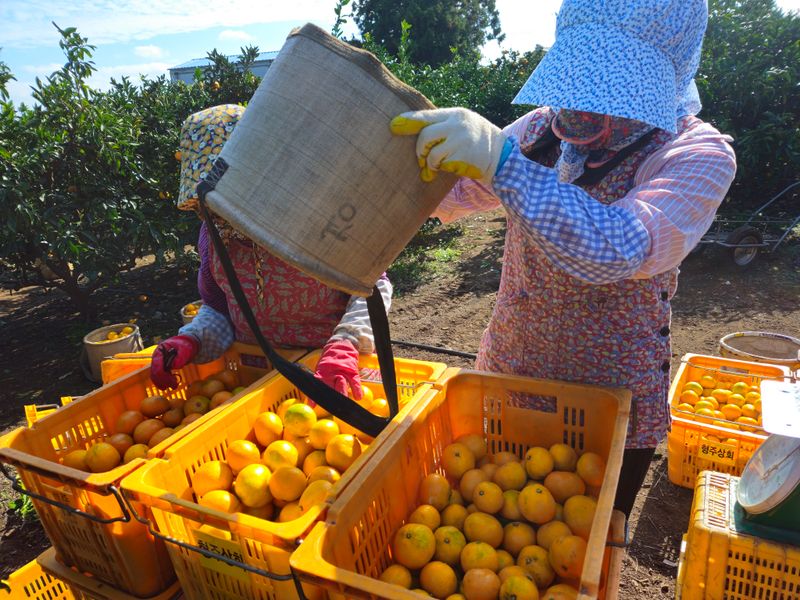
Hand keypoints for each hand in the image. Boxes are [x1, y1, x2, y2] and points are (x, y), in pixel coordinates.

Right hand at [150, 334, 199, 388]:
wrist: (186, 343)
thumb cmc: (186, 345)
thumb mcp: (186, 349)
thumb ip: (180, 357)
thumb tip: (175, 366)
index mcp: (160, 352)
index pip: (157, 367)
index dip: (163, 377)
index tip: (172, 382)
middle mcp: (156, 358)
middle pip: (155, 373)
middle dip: (163, 382)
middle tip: (174, 387)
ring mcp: (158, 362)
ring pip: (156, 376)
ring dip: (163, 383)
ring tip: (174, 386)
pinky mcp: (162, 366)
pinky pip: (160, 376)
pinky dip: (164, 381)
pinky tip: (173, 384)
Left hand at [314, 339, 361, 400]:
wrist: (341, 345)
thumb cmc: (330, 362)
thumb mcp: (322, 371)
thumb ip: (319, 385)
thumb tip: (311, 404)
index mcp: (321, 372)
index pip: (316, 385)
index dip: (314, 396)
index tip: (312, 405)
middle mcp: (331, 372)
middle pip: (329, 386)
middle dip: (329, 396)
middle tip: (329, 405)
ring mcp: (342, 370)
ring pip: (342, 383)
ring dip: (342, 393)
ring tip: (344, 403)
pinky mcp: (352, 370)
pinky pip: (354, 380)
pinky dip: (356, 389)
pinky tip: (358, 396)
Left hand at [390, 107, 510, 184]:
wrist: (500, 153)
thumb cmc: (474, 139)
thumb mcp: (461, 124)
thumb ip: (441, 125)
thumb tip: (412, 130)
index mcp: (454, 114)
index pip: (426, 116)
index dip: (408, 121)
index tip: (394, 125)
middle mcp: (457, 124)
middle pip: (425, 136)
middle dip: (419, 151)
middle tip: (421, 159)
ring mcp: (461, 140)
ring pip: (432, 154)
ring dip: (430, 163)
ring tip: (435, 167)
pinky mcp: (464, 157)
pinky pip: (443, 165)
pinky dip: (442, 169)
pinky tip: (451, 167)